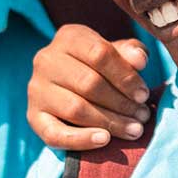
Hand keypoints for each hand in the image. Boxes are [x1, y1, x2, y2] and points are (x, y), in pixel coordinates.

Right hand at [26, 24, 153, 150]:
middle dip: (121, 103)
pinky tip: (104, 140)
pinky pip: (54, 133)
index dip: (126, 76)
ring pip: (75, 109)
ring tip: (133, 130)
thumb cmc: (100, 66)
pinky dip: (81, 139)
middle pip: (88, 83)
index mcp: (69, 37)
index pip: (99, 53)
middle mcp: (46, 60)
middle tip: (143, 116)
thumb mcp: (117, 52)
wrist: (70, 84)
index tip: (144, 94)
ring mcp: (37, 89)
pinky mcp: (33, 117)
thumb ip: (131, 52)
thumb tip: (140, 60)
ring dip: (109, 123)